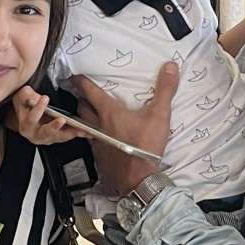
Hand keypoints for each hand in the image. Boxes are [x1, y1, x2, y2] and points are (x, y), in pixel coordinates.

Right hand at [10, 86, 87, 144]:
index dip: (37, 108)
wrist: (26, 117)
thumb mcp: (22, 97)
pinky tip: (84, 131)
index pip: (31, 118)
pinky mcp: (56, 138)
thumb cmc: (25, 107)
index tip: (45, 98)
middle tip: (62, 119)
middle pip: (45, 132)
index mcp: (26, 126)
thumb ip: (26, 95)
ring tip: (79, 129)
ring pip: (59, 136)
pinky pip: (66, 136)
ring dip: (70, 132)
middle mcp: (36, 135)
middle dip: (54, 126)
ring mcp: (47, 138)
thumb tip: (33, 94)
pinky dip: (76, 134)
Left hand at [71, 61, 178, 193]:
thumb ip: (165, 90)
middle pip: (81, 108)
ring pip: (82, 125)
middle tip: (83, 94)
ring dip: (83, 117)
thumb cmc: (146, 145)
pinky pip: (90, 141)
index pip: (90, 91)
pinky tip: (99, 137)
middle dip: (81, 99)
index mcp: (109, 112)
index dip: (81, 81)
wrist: (138, 177)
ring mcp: (96, 142)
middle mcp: (98, 125)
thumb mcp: (160, 115)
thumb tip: (170, 66)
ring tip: (88, 114)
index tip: (74, 76)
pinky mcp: (98, 156)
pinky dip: (91, 135)